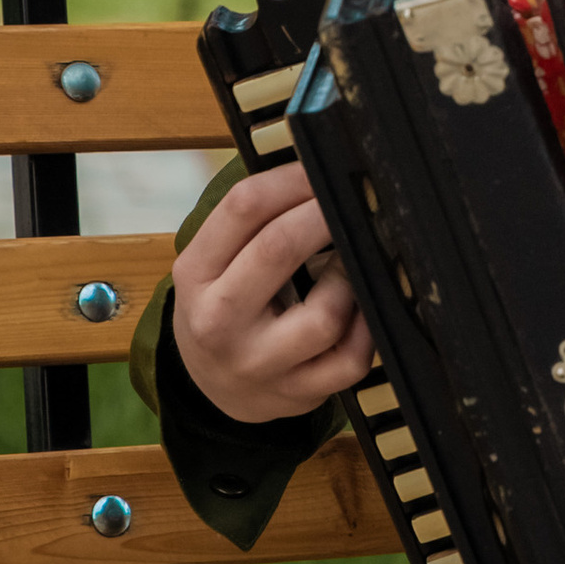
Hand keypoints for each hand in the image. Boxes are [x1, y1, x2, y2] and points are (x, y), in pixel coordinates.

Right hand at [172, 163, 374, 422]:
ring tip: (352, 265)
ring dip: (350, 281)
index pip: (242, 207)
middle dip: (325, 216)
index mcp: (196, 274)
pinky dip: (368, 330)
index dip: (293, 179)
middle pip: (279, 249)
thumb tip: (320, 172)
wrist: (209, 388)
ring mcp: (258, 363)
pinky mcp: (295, 394)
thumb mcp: (213, 266)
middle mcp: (218, 320)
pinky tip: (363, 311)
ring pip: (325, 314)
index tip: (323, 169)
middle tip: (352, 203)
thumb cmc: (223, 308)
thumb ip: (253, 224)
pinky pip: (351, 359)